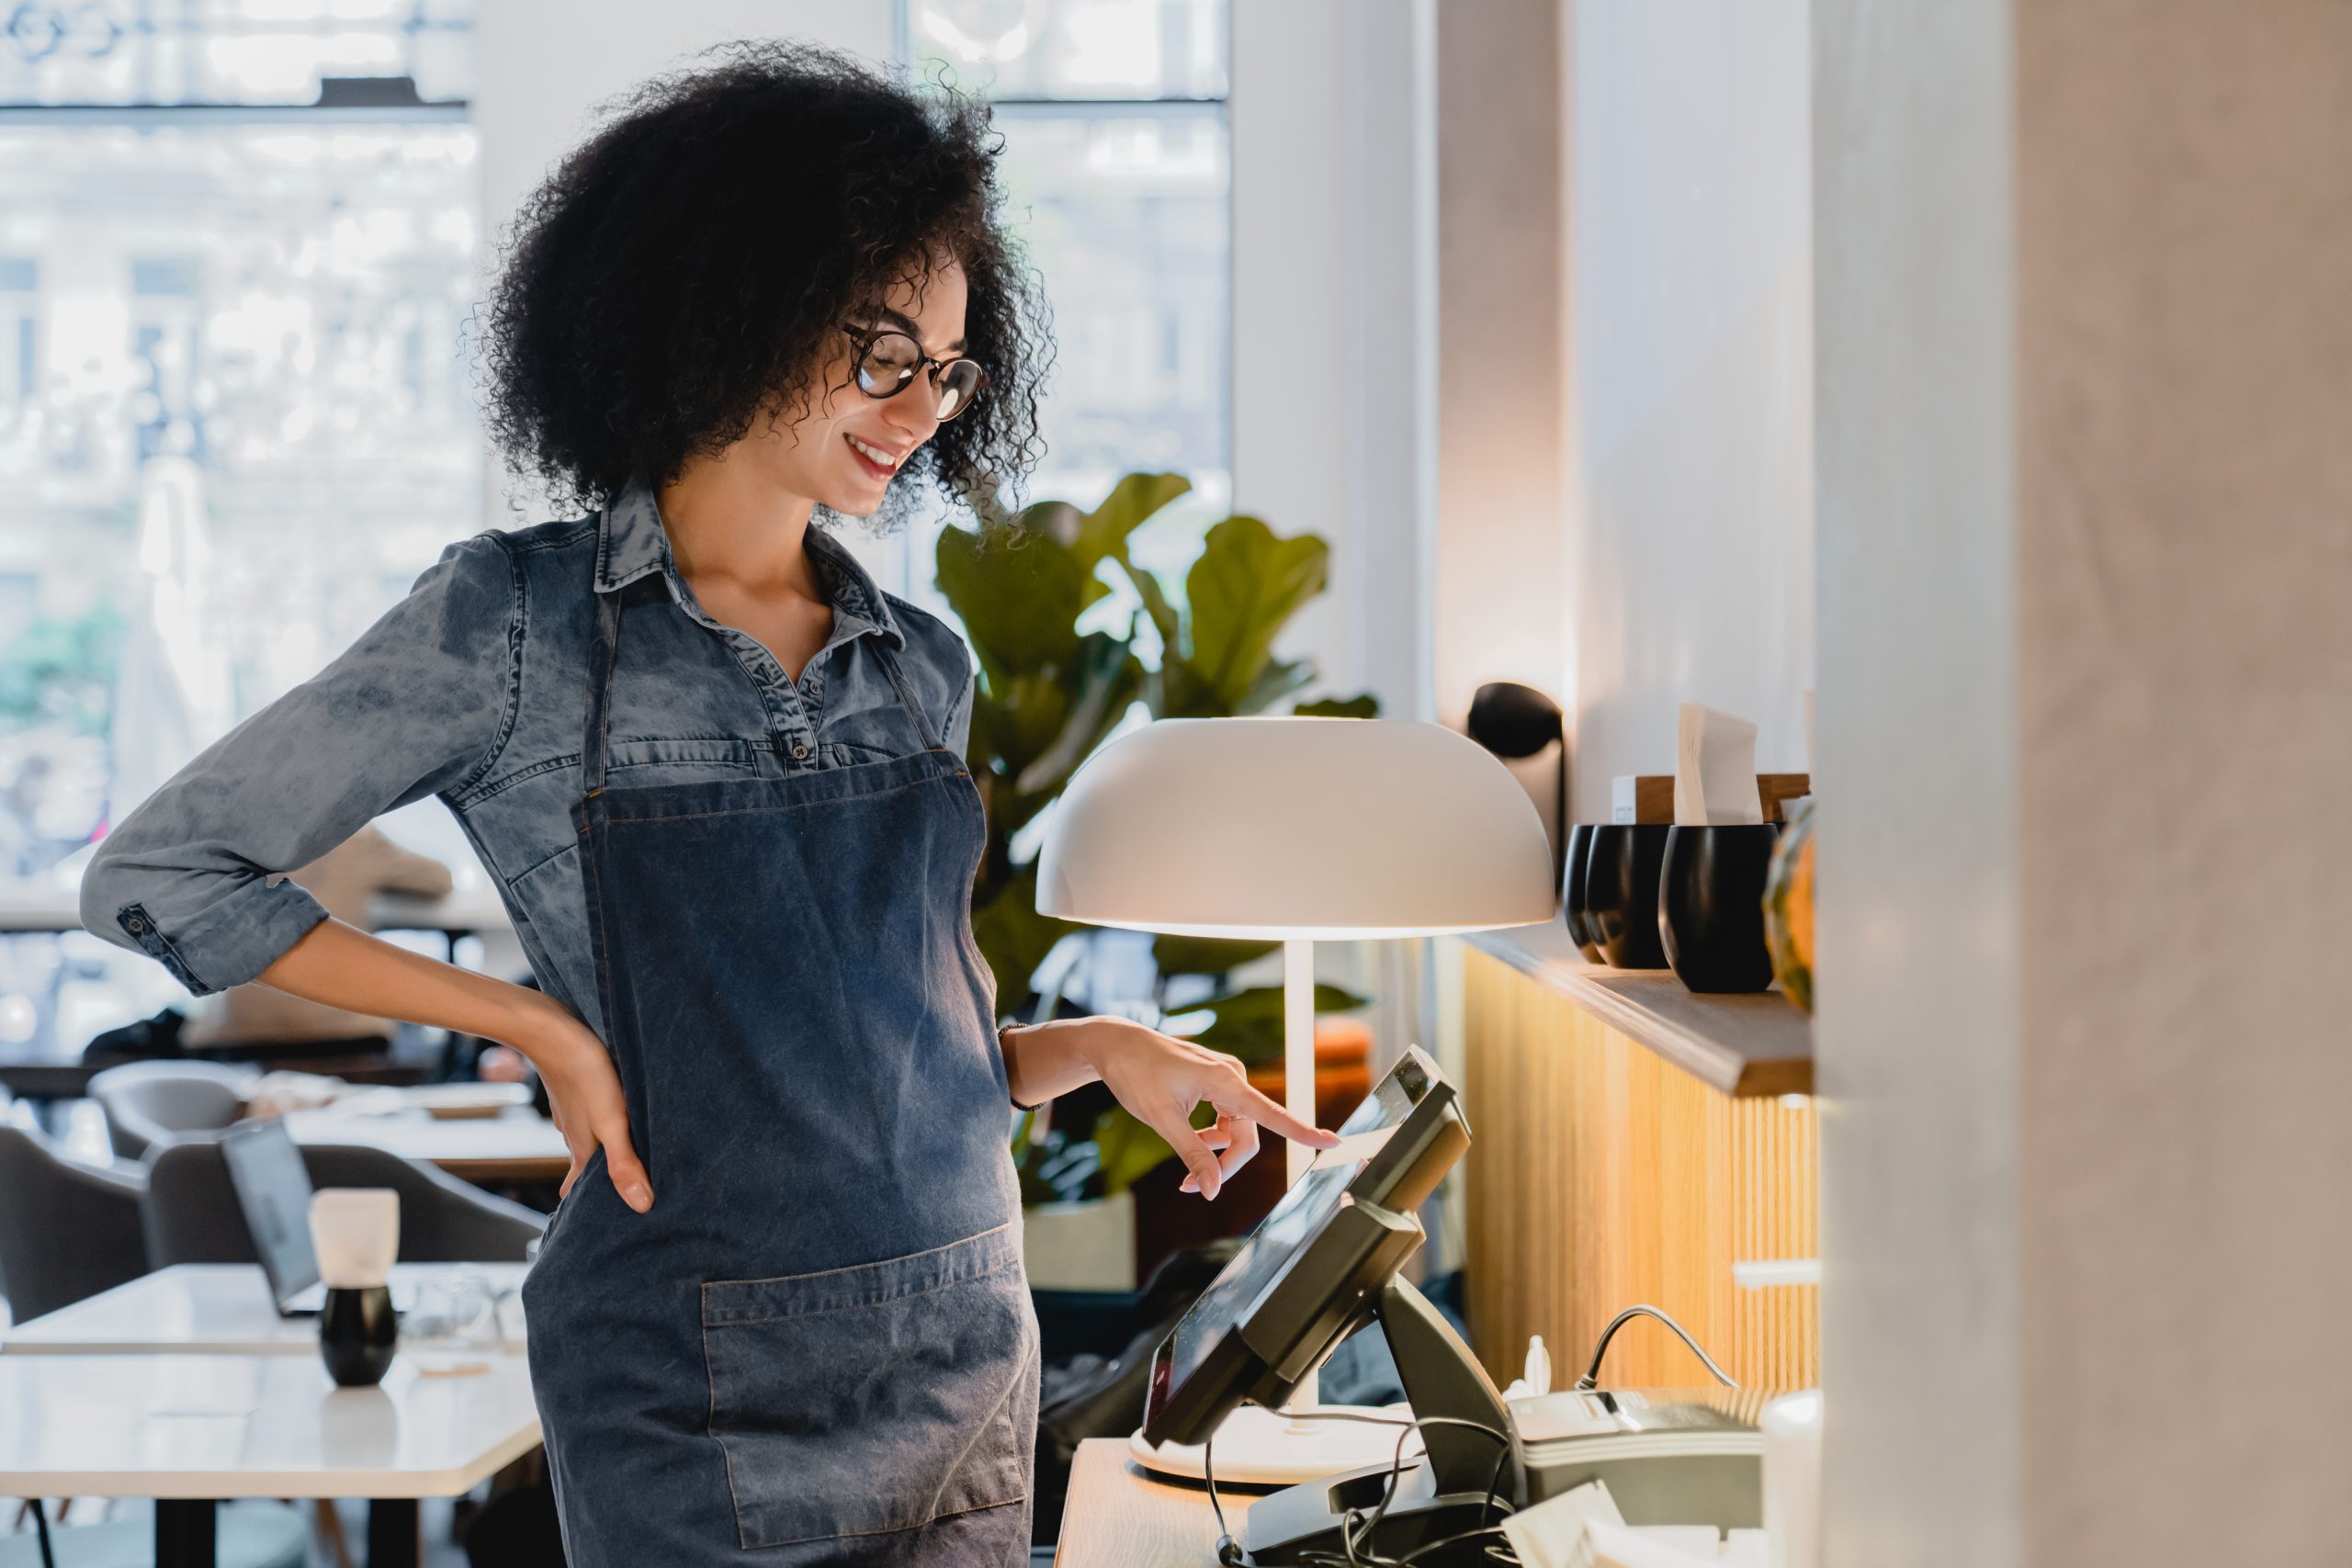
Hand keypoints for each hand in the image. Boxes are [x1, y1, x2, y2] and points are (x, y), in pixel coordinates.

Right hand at [515, 998, 651, 1212]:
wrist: (548, 1029)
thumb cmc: (585, 1073)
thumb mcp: (612, 1120)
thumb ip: (625, 1162)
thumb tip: (642, 1207)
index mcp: (583, 1149)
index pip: (580, 1191)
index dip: (589, 1208)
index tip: (598, 1228)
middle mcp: (574, 1134)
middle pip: (585, 1169)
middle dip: (597, 1186)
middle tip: (615, 1200)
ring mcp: (572, 1111)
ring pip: (586, 1142)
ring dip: (601, 1156)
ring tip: (621, 1164)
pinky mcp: (575, 1089)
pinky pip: (587, 1117)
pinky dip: (599, 1128)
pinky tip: (612, 1118)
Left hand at [1063, 1017, 1339, 1200]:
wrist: (1117, 1045)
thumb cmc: (1135, 1074)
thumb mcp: (1161, 1120)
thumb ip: (1192, 1154)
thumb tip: (1214, 1191)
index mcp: (1225, 1081)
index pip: (1272, 1114)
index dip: (1304, 1133)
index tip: (1334, 1143)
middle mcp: (1232, 1077)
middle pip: (1248, 1135)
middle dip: (1225, 1165)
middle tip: (1190, 1188)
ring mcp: (1226, 1079)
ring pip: (1237, 1131)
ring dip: (1216, 1154)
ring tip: (1185, 1173)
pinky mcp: (1217, 1082)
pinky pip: (1227, 1120)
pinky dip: (1211, 1138)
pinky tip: (1189, 1140)